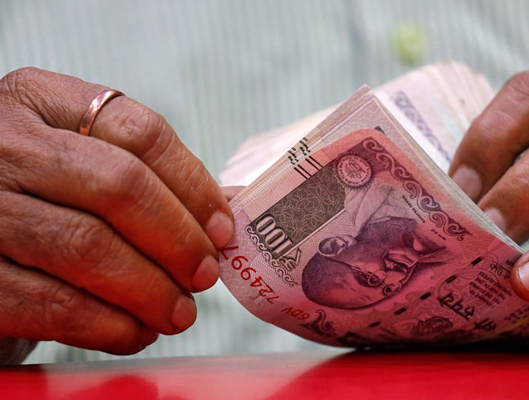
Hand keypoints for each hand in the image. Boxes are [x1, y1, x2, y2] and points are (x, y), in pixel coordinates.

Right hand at [0, 67, 233, 362]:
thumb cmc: (34, 208)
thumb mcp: (68, 167)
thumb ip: (130, 177)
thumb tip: (215, 224)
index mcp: (38, 102)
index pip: (139, 132)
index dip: (193, 185)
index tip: (222, 229)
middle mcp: (1, 143)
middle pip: (120, 185)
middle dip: (178, 240)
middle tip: (205, 276)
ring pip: (88, 246)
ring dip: (150, 289)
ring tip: (178, 313)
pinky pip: (52, 303)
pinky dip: (107, 324)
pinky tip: (133, 332)